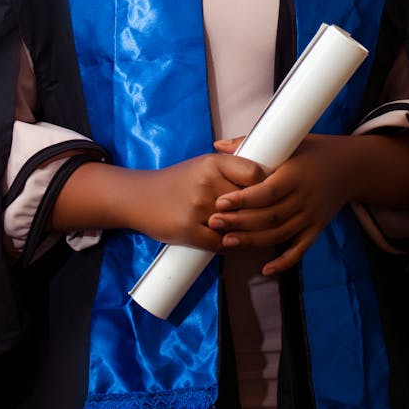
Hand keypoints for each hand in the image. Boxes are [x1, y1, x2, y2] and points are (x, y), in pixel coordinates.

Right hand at [125, 152, 268, 250]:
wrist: (138, 197)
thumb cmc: (177, 181)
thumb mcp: (203, 165)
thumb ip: (232, 168)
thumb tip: (268, 175)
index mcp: (212, 163)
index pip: (255, 174)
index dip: (265, 186)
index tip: (270, 194)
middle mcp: (206, 183)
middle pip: (248, 203)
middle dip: (255, 213)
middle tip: (262, 218)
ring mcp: (197, 208)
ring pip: (237, 225)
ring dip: (243, 232)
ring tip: (246, 232)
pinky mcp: (188, 230)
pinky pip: (221, 244)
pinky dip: (228, 246)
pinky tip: (229, 242)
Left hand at [208, 134, 358, 274]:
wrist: (352, 167)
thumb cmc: (314, 152)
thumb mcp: (290, 142)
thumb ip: (254, 144)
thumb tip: (218, 145)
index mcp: (296, 175)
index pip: (267, 192)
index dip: (242, 199)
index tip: (220, 202)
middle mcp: (305, 198)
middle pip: (269, 216)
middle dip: (240, 222)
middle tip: (214, 222)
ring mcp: (312, 216)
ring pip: (280, 234)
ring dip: (253, 240)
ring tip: (226, 242)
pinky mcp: (317, 228)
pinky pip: (300, 249)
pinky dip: (284, 261)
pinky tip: (266, 269)